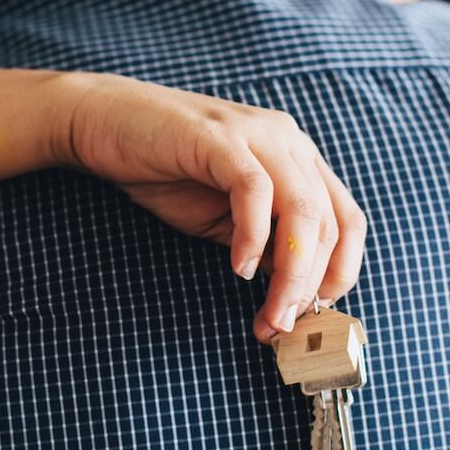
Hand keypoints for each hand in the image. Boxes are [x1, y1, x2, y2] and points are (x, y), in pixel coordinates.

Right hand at [53, 72, 366, 342]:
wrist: (102, 123)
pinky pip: (255, 191)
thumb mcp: (225, 219)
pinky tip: (238, 269)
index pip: (347, 220)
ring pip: (303, 211)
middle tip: (281, 326)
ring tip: (269, 313)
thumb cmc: (162, 172)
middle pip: (329, 223)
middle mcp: (288, 140)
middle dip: (310, 286)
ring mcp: (257, 133)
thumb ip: (265, 244)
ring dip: (291, 274)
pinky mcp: (220, 137)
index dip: (340, 273)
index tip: (314, 316)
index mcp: (298, 157)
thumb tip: (296, 293)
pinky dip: (254, 237)